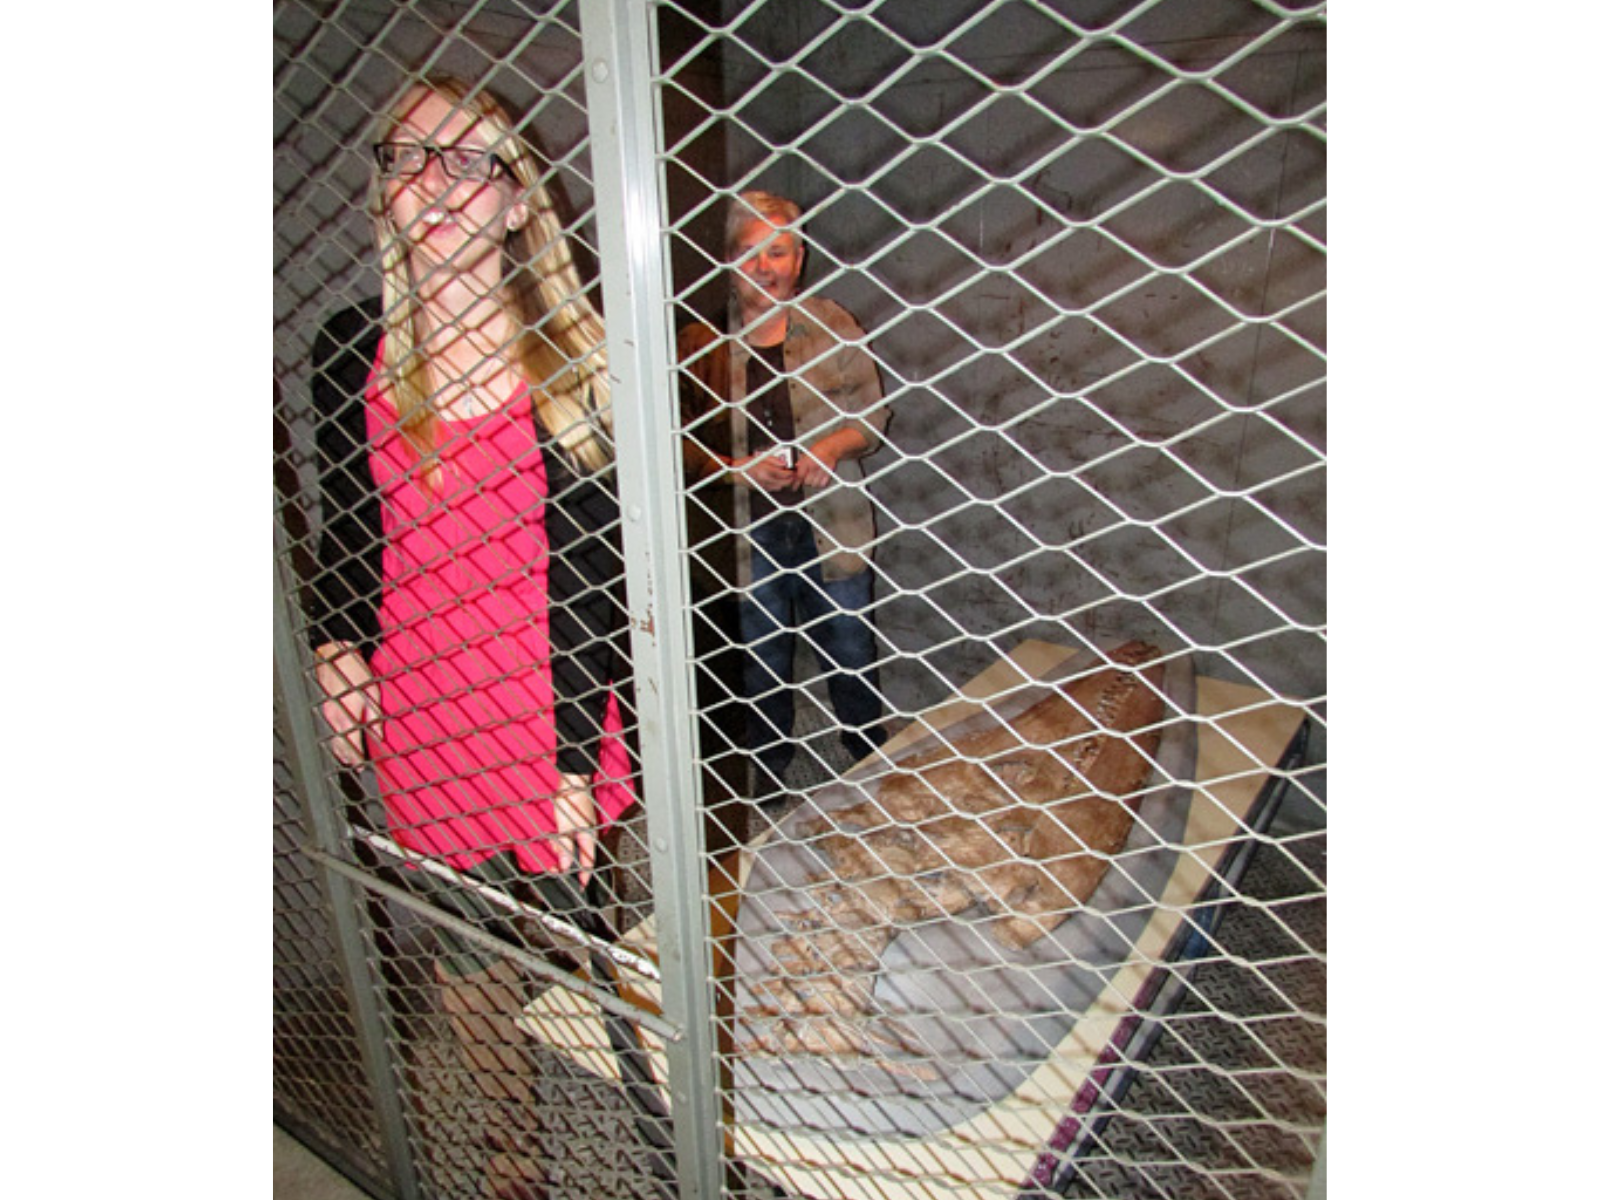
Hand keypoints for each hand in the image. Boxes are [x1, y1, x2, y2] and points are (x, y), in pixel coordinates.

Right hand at [313, 642, 378, 767]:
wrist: (336, 655)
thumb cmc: (356, 671)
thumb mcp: (372, 692)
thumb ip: (375, 716)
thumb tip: (378, 735)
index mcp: (349, 714)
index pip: (351, 744)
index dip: (356, 757)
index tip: (362, 766)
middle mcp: (335, 716)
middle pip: (339, 745)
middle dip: (348, 757)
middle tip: (357, 766)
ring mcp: (328, 712)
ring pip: (333, 737)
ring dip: (341, 749)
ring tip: (350, 758)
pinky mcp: (325, 707)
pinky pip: (330, 728)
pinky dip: (336, 737)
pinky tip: (342, 740)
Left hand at [553, 772, 598, 886]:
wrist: (571, 781)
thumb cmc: (571, 800)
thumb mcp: (564, 827)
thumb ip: (565, 847)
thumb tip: (565, 865)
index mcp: (588, 836)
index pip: (589, 860)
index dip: (585, 874)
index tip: (581, 885)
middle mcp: (587, 833)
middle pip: (579, 855)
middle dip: (567, 865)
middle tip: (555, 871)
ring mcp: (582, 828)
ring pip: (572, 847)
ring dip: (562, 853)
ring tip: (551, 858)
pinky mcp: (575, 822)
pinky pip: (569, 838)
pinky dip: (562, 843)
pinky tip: (555, 843)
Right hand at [729, 449, 796, 492]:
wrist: (736, 473)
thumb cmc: (745, 464)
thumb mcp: (760, 457)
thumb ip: (773, 460)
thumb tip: (783, 463)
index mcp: (766, 471)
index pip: (784, 474)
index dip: (791, 471)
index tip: (792, 468)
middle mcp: (766, 480)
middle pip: (785, 482)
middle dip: (790, 478)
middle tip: (791, 472)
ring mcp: (765, 486)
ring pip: (781, 487)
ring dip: (785, 482)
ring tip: (784, 476)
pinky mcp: (763, 489)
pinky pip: (775, 489)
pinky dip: (778, 484)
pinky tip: (776, 479)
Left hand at [791, 440, 843, 487]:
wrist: (832, 448)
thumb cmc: (820, 448)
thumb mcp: (807, 453)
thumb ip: (801, 462)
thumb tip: (796, 468)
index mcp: (808, 462)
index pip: (800, 476)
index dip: (796, 482)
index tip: (795, 486)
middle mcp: (814, 467)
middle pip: (807, 482)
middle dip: (805, 480)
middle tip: (806, 477)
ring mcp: (822, 471)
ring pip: (814, 484)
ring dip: (813, 482)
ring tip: (813, 477)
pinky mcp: (829, 474)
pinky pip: (822, 484)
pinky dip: (820, 483)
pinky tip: (819, 478)